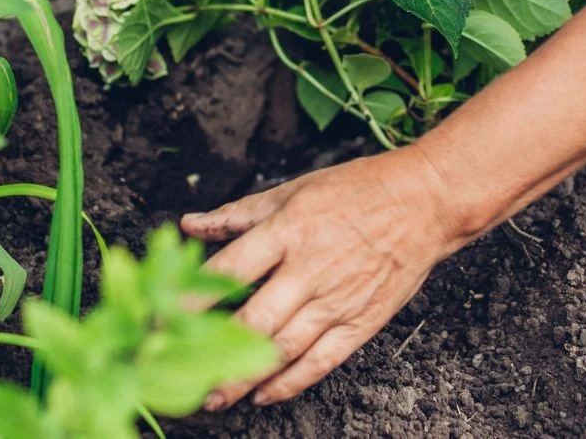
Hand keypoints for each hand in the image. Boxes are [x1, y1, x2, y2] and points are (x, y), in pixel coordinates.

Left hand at [179, 147, 464, 408]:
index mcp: (290, 229)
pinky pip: (321, 361)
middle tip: (178, 374)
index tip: (159, 319)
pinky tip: (265, 395)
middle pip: (254, 321)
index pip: (230, 269)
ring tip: (215, 397)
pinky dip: (291, 382)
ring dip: (245, 378)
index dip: (192, 298)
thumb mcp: (295, 189)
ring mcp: (338, 299)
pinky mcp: (363, 321)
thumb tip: (189, 224)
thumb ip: (239, 214)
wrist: (426, 201)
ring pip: (284, 348)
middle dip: (212, 353)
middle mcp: (311, 268)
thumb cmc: (359, 189)